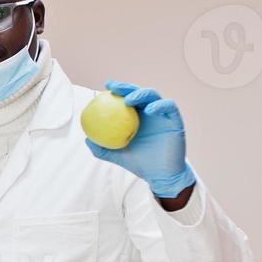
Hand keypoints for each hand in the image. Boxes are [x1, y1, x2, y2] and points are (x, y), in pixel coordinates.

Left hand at [84, 81, 196, 198]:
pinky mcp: (175, 120)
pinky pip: (169, 107)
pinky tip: (149, 110)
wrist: (160, 175)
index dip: (117, 89)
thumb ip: (102, 148)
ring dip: (141, 94)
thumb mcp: (116, 155)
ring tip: (129, 100)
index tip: (107, 86)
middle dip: (126, 87)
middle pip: (138, 92)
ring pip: (153, 96)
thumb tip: (87, 139)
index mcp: (135, 116)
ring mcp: (162, 114)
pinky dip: (160, 105)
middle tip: (115, 88)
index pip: (126, 97)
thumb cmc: (139, 163)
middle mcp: (148, 112)